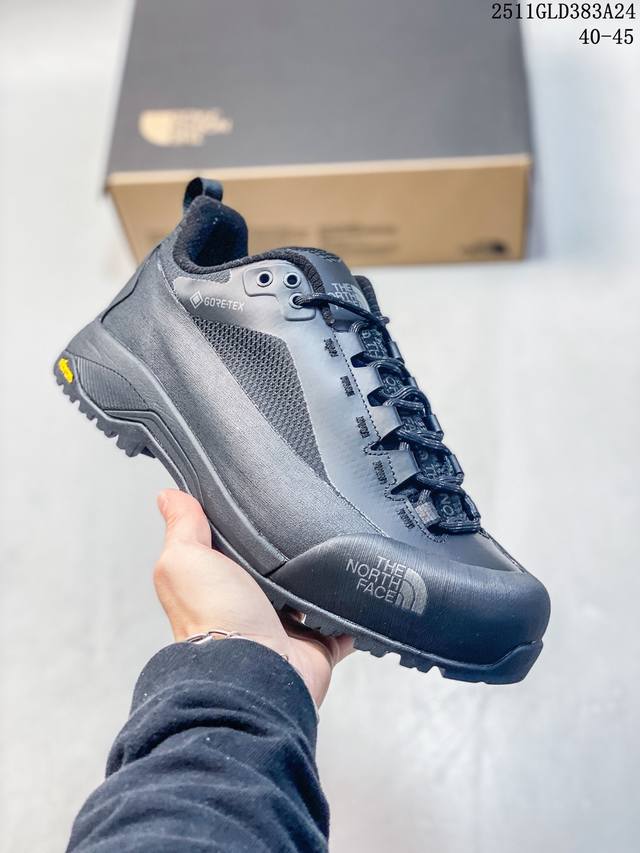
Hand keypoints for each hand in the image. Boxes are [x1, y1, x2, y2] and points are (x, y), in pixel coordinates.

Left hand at [154, 489, 352, 705]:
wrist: (255, 670)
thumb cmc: (215, 617)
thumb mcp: (186, 559)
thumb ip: (182, 527)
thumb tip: (168, 497)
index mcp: (220, 584)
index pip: (234, 549)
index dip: (245, 528)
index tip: (263, 499)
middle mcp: (251, 607)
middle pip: (277, 571)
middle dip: (290, 552)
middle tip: (309, 519)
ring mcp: (285, 628)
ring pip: (311, 596)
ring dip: (322, 579)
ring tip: (338, 548)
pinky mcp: (317, 645)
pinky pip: (342, 626)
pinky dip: (351, 614)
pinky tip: (358, 589)